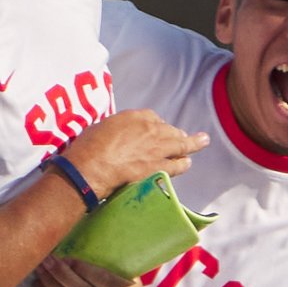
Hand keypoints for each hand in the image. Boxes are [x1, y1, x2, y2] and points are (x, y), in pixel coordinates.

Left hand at [34, 255, 150, 286]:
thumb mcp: (128, 277)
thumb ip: (113, 260)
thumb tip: (84, 231)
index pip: (106, 280)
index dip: (84, 268)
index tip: (67, 253)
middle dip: (62, 275)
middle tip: (48, 258)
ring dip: (51, 285)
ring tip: (41, 268)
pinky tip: (40, 285)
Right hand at [62, 109, 208, 194]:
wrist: (89, 169)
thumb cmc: (86, 149)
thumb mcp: (100, 129)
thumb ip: (113, 130)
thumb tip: (113, 135)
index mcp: (133, 117)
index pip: (152, 118)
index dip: (157, 125)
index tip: (157, 130)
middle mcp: (149, 129)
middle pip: (169, 130)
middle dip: (176, 133)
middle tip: (184, 136)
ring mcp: (156, 149)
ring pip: (180, 144)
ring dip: (191, 144)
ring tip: (201, 142)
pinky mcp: (158, 168)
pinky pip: (177, 165)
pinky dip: (183, 163)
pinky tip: (188, 163)